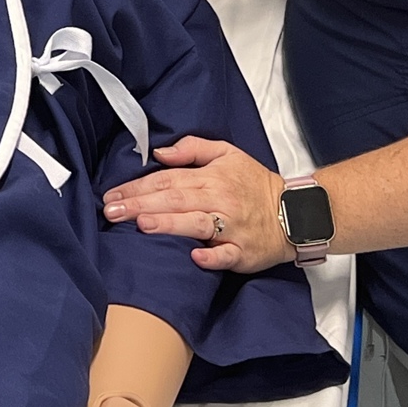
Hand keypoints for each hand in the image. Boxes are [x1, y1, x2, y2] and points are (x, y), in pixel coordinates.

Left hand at [102, 137, 290, 272]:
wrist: (296, 213)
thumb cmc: (254, 184)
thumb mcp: (228, 153)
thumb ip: (193, 148)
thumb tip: (160, 152)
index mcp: (211, 178)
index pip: (167, 180)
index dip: (138, 186)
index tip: (112, 194)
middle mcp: (219, 201)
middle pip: (175, 200)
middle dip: (140, 205)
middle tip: (111, 210)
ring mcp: (231, 229)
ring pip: (196, 225)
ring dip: (168, 224)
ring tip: (141, 225)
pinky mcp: (243, 253)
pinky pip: (226, 256)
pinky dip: (212, 257)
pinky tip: (194, 258)